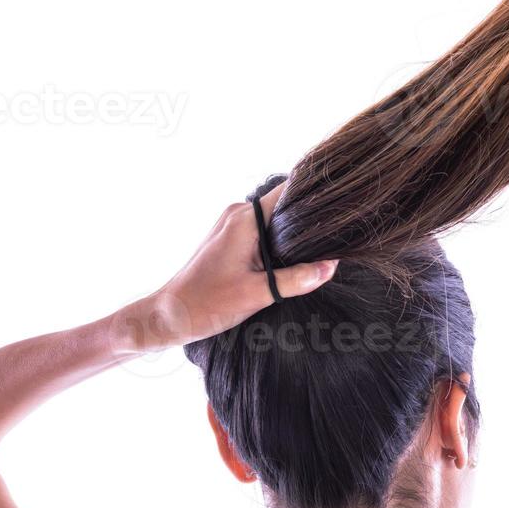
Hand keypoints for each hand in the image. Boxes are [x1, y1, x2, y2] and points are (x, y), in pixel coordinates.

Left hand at [111, 184, 337, 353]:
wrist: (170, 316)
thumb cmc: (207, 304)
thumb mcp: (258, 294)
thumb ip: (297, 279)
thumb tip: (331, 267)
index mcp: (245, 220)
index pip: (288, 192)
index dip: (314, 196)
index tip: (338, 206)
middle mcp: (238, 215)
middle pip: (284, 206)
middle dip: (307, 221)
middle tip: (333, 239)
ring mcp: (231, 226)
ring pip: (273, 221)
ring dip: (292, 235)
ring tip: (315, 253)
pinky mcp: (229, 239)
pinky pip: (262, 232)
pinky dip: (278, 243)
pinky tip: (290, 262)